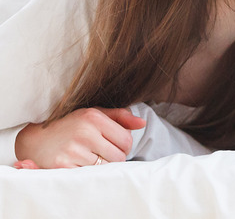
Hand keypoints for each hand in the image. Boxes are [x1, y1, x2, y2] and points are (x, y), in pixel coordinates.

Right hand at [15, 107, 145, 168]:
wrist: (36, 140)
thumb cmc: (72, 125)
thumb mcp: (95, 113)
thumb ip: (120, 116)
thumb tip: (142, 123)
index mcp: (93, 117)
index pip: (126, 140)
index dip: (124, 145)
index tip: (114, 144)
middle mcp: (83, 132)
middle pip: (119, 157)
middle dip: (114, 156)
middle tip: (102, 152)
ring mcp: (73, 151)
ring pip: (105, 168)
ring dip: (102, 165)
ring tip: (90, 156)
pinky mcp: (63, 166)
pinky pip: (90, 175)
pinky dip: (89, 172)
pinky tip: (80, 163)